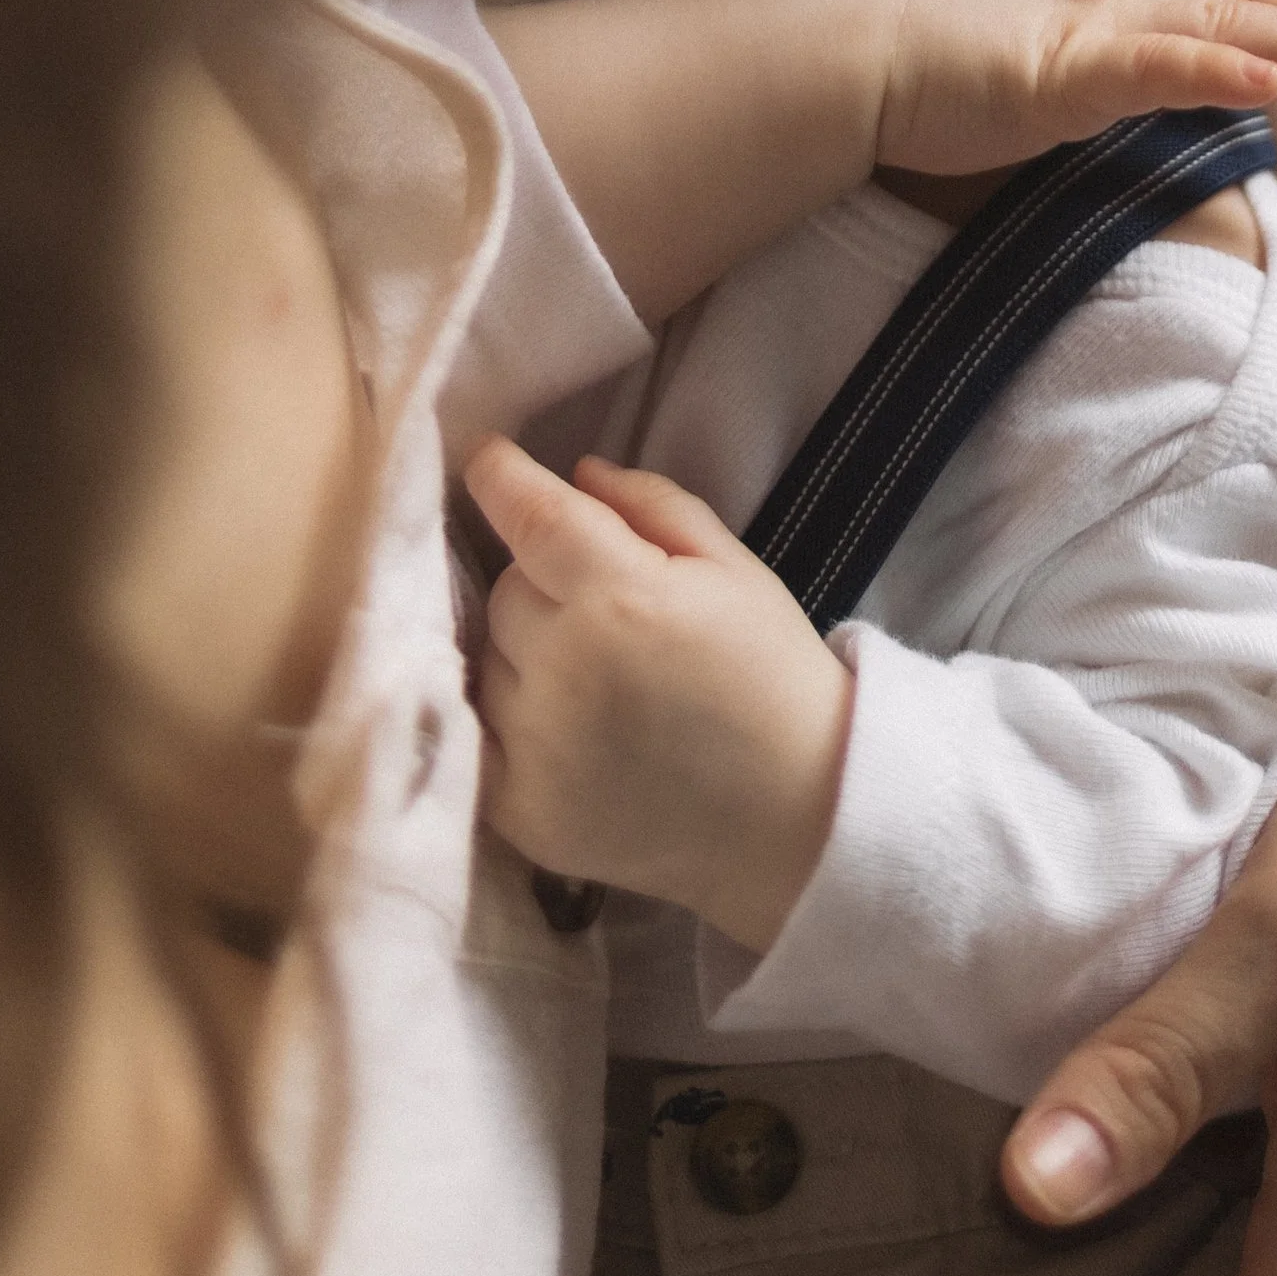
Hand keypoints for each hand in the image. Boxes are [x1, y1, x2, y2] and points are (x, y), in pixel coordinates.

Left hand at [466, 439, 850, 949]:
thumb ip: (651, 505)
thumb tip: (577, 475)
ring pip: (489, 660)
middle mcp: (563, 669)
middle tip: (601, 603)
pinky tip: (562, 724)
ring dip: (525, 652)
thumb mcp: (732, 567)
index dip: (500, 477)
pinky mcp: (520, 813)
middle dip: (542, 580)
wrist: (797, 815)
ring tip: (593, 676)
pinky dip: (506, 721)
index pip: (529, 517)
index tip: (489, 460)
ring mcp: (534, 749)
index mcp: (620, 597)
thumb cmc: (771, 675)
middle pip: (507, 590)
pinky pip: (479, 736)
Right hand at [873, 0, 1276, 169]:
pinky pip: (1162, 62)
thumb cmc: (906, 48)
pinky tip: (1270, 84)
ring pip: (1223, 25)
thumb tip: (1094, 88)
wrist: (838, 39)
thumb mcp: (1012, 44)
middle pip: (1238, 0)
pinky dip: (1222, 69)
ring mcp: (1090, 13)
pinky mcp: (1067, 61)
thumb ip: (1067, 58)